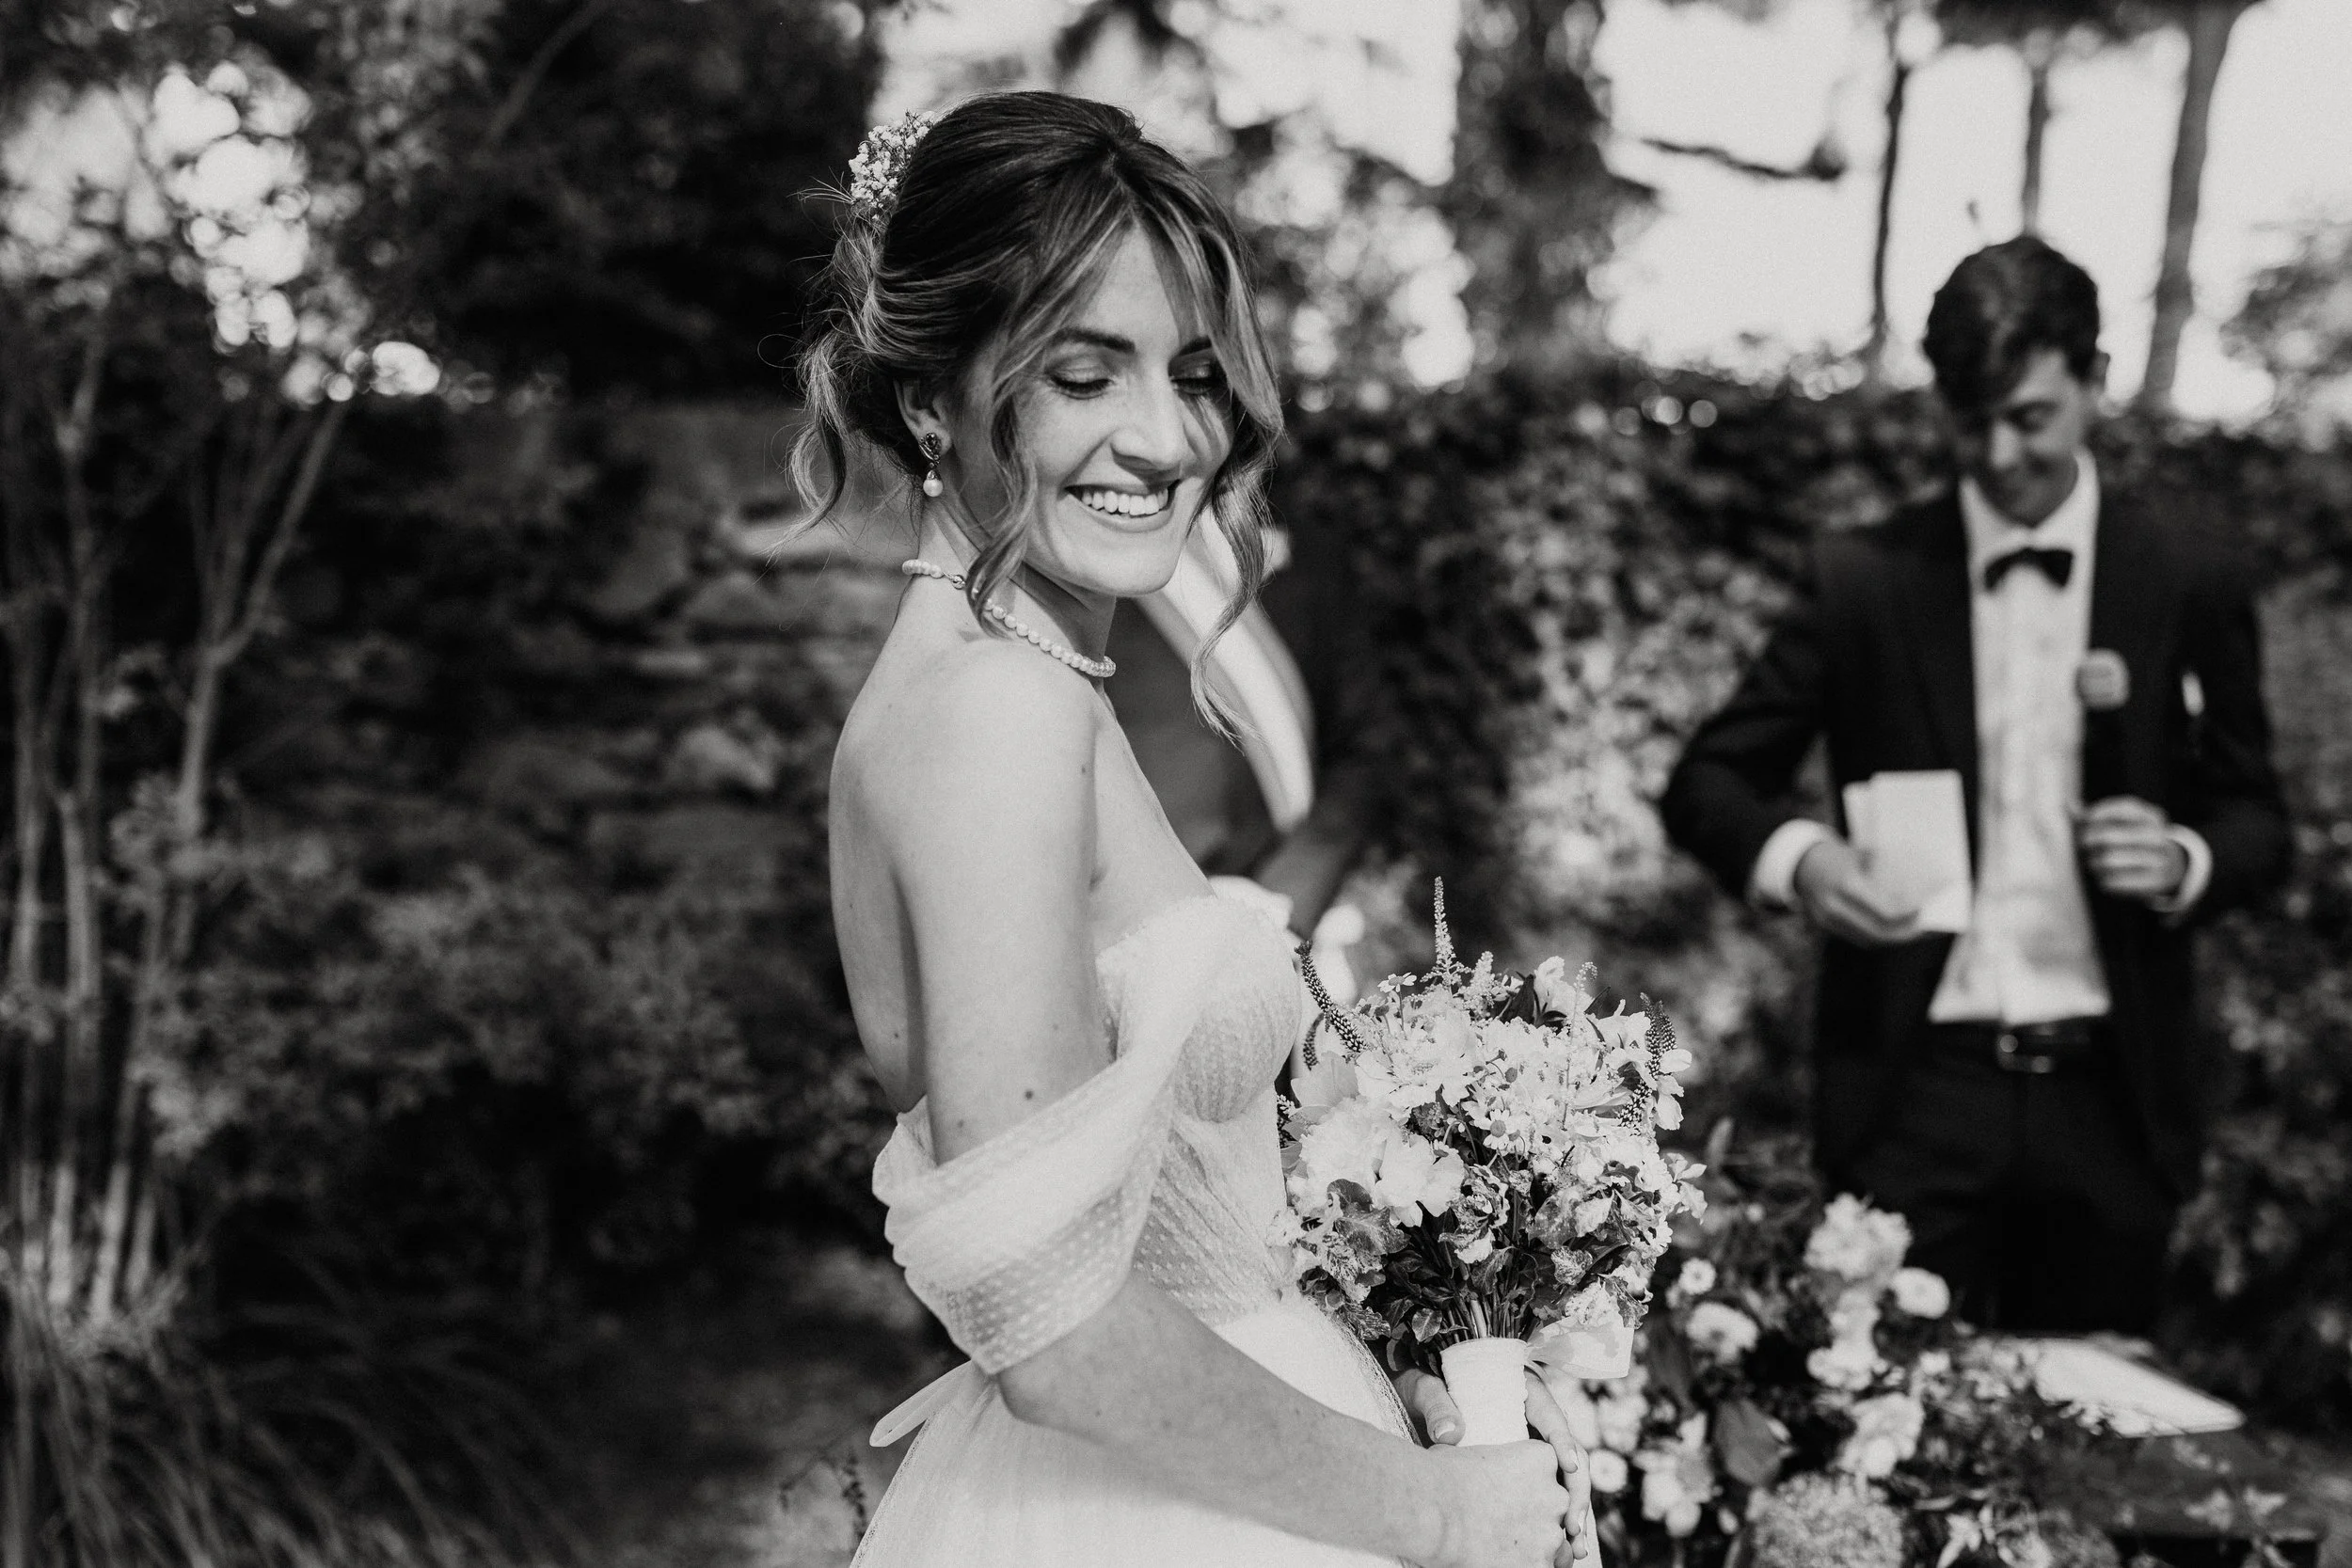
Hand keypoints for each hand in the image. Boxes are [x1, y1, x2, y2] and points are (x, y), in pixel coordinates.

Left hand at [1399, 1368, 1592, 1567]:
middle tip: (1572, 1525)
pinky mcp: (1523, 1470)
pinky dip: (1556, 1519)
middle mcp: (1535, 1421)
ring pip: (1565, 1480)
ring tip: (1575, 1544)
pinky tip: (1561, 1548)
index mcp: (1522, 1393)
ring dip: (1573, 1512)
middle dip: (1575, 1491)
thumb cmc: (1426, 1385)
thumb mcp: (1427, 1388)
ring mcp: (1531, 1446)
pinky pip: (1548, 1494)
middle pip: (1570, 1454)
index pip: (1552, 1416)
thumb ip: (1437, 1404)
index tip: (1566, 1466)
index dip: (1563, 1442)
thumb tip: (1450, 1432)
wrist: (1415, 1398)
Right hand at [1792, 835, 1918, 946]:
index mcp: (1847, 884)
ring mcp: (1827, 920)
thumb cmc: (1841, 856)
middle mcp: (1835, 906)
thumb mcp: (1865, 856)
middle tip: (1922, 928)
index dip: (1907, 915)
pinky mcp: (1825, 927)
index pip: (1886, 912)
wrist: (1803, 863)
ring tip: (1912, 933)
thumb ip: (1887, 874)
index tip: (1922, 909)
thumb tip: (1919, 892)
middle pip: (1879, 932)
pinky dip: (1878, 937)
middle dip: (1904, 933)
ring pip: (1869, 940)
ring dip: (1893, 939)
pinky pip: (1858, 938)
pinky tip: (1892, 932)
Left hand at [2076, 797, 2187, 905]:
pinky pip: (2116, 881)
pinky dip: (2103, 879)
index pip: (2121, 809)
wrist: (2166, 867)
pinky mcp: (2154, 881)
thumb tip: (2067, 804)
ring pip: (2109, 859)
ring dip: (2093, 862)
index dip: (2096, 814)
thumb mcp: (2119, 823)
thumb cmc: (2130, 840)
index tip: (2083, 821)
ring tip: (2091, 862)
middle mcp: (2158, 835)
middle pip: (2109, 836)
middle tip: (2081, 845)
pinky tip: (2102, 877)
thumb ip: (2093, 815)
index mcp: (2151, 816)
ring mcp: (2160, 858)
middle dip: (2087, 840)